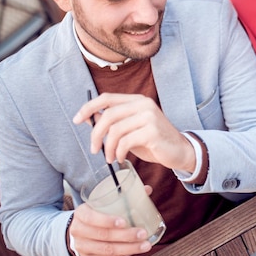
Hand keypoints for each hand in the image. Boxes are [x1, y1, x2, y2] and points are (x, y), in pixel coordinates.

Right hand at [67, 203, 151, 255]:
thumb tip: (147, 189)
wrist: (81, 230)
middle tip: (143, 233)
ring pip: (107, 250)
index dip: (107, 221)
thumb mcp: (104, 203)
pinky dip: (122, 255)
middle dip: (125, 236)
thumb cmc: (97, 213)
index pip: (91, 217)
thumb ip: (124, 196)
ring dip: (128, 248)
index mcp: (81, 213)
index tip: (124, 222)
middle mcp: (78, 230)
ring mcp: (81, 247)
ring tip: (145, 245)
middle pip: (102, 235)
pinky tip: (134, 250)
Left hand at [72, 93, 195, 171]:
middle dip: (96, 134)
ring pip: (115, 130)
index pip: (106, 98)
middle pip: (108, 115)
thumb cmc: (153, 141)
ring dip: (108, 147)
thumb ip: (113, 122)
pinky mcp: (153, 131)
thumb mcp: (130, 129)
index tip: (76, 120)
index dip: (88, 107)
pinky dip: (118, 152)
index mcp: (137, 100)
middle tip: (94, 149)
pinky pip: (126, 142)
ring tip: (110, 158)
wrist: (179, 151)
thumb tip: (89, 117)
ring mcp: (149, 116)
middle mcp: (143, 104)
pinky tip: (120, 158)